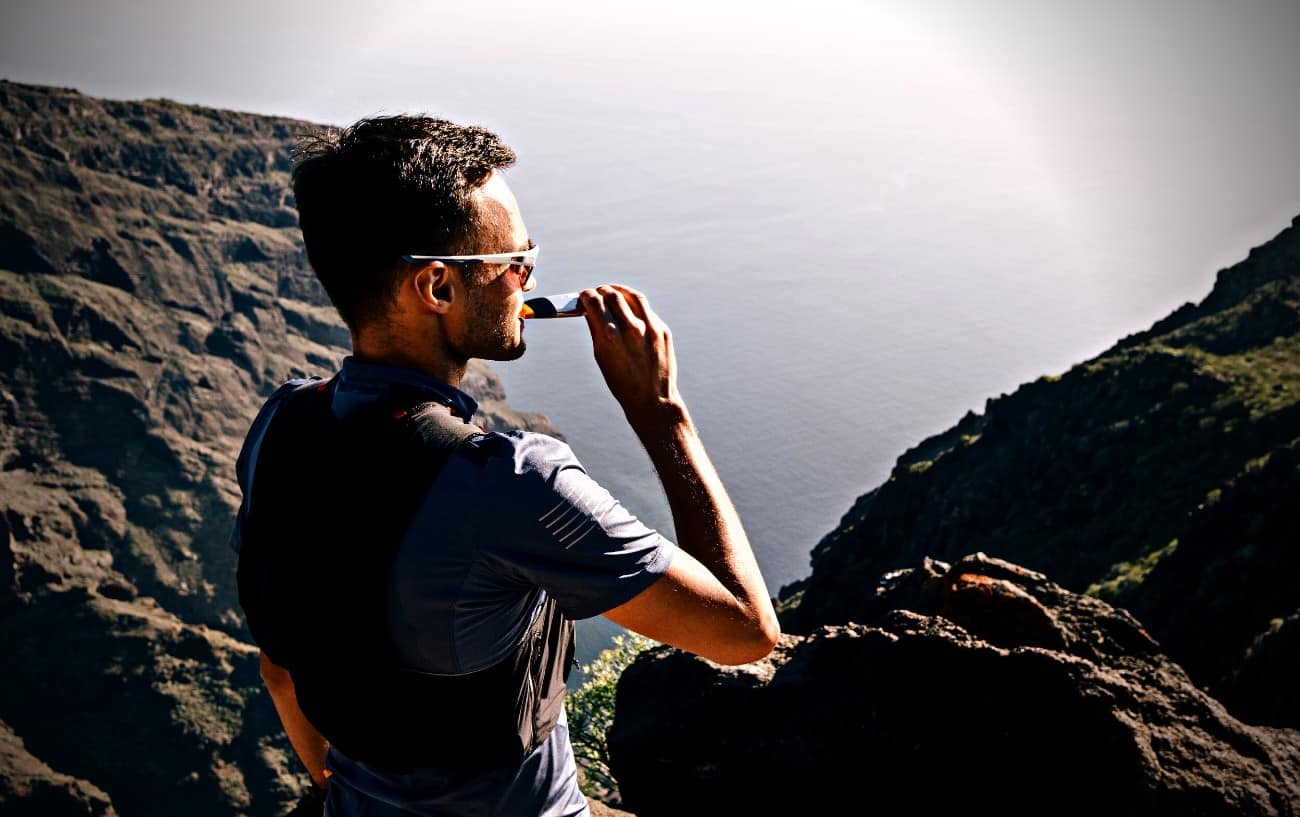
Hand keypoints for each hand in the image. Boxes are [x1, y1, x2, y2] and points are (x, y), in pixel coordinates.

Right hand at [579, 285, 683, 429]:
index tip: (584, 295)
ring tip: (612, 292)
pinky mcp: (663, 330)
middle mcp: (631, 329)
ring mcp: (650, 328)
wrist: (652, 399)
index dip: (586, 295)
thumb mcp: (601, 356)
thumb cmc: (621, 381)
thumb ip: (596, 329)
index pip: (594, 302)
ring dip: (620, 291)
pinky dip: (635, 306)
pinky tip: (629, 308)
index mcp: (610, 336)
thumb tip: (589, 309)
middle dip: (602, 291)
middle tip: (597, 292)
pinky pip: (647, 311)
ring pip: (633, 296)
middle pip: (613, 295)